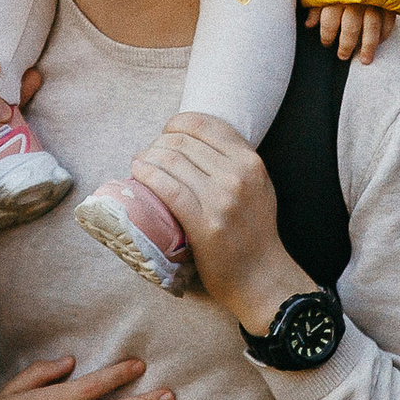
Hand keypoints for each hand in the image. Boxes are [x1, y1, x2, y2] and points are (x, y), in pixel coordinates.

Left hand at [128, 115, 311, 338]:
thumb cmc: (255, 231)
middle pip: (182, 142)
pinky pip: (168, 188)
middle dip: (158, 143)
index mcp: (251, 161)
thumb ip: (235, 161)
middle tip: (148, 154)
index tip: (165, 134)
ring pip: (171, 161)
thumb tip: (193, 141)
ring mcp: (222, 199)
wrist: (261, 276)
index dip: (176, 124)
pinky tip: (138, 173)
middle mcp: (238, 175)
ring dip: (147, 157)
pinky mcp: (205, 223)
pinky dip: (147, 175)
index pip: (203, 124)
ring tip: (139, 163)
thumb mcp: (258, 185)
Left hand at [307, 4, 397, 64]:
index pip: (330, 23)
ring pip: (372, 28)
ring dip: (368, 46)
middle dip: (346, 46)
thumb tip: (308, 24)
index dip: (327, 36)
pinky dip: (386, 31)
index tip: (326, 43)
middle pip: (351, 29)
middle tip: (342, 56)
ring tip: (364, 60)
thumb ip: (315, 1)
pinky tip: (381, 40)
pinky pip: (390, 19)